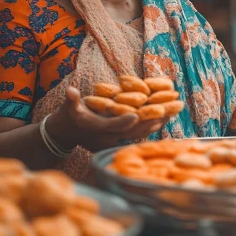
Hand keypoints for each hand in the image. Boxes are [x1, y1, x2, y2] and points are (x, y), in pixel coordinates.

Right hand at [46, 87, 169, 152]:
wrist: (65, 134)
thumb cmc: (68, 116)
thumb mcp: (68, 106)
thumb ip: (71, 99)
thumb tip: (70, 90)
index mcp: (95, 128)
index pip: (112, 126)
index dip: (125, 121)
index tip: (138, 114)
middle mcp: (105, 139)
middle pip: (131, 132)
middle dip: (149, 122)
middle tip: (166, 112)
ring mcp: (112, 143)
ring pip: (136, 136)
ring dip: (153, 126)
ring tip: (170, 115)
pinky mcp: (117, 144)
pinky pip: (136, 137)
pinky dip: (149, 129)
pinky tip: (162, 121)